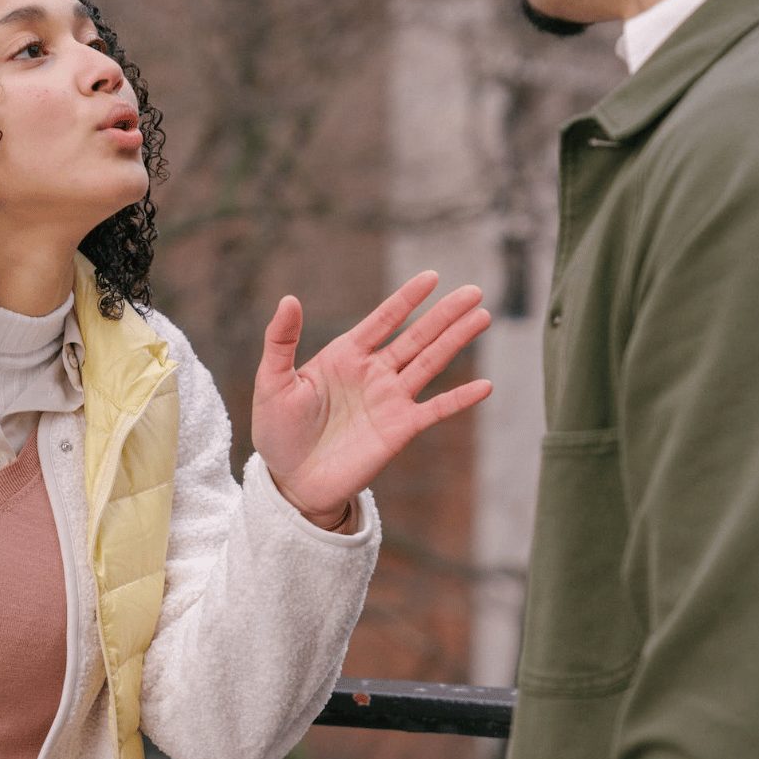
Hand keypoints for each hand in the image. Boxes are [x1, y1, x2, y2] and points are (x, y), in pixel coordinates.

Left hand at [251, 271, 492, 522]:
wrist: (292, 482)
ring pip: (431, 363)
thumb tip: (289, 299)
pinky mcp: (399, 430)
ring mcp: (390, 400)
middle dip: (445, 314)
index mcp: (345, 355)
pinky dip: (460, 398)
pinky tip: (485, 386)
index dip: (407, 298)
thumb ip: (281, 341)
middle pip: (417, 336)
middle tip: (474, 291)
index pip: (383, 320)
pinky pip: (436, 410)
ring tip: (483, 316)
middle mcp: (374, 373)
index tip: (431, 276)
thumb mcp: (273, 382)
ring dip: (457, 340)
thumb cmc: (278, 431)